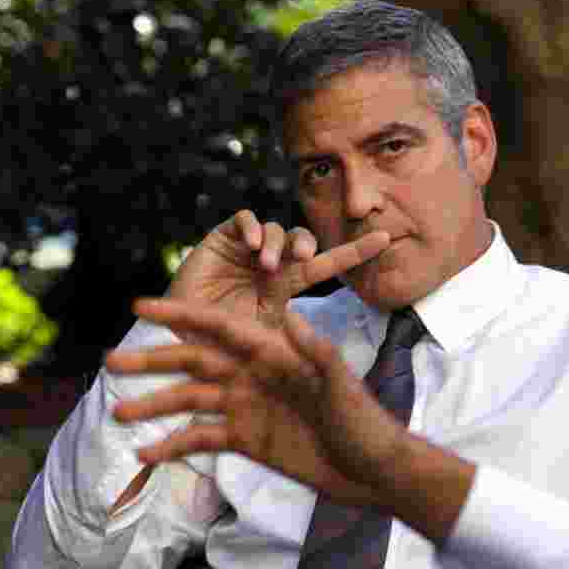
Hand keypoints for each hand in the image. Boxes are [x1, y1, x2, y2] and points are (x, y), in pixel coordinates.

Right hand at [106, 300, 406, 506]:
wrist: (371, 469)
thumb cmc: (363, 421)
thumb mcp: (341, 385)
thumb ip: (316, 353)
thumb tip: (289, 315)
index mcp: (272, 353)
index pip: (219, 328)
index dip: (180, 316)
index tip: (141, 307)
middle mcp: (252, 375)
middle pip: (194, 362)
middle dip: (154, 361)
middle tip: (111, 361)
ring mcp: (246, 407)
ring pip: (191, 401)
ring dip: (155, 406)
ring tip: (117, 414)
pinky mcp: (246, 439)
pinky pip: (203, 438)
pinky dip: (175, 445)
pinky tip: (147, 452)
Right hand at [168, 210, 388, 324]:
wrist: (182, 343)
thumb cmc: (225, 348)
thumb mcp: (271, 346)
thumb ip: (298, 341)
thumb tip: (330, 346)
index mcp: (286, 285)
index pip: (328, 264)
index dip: (355, 251)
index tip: (386, 239)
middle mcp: (270, 263)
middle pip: (302, 239)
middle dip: (308, 242)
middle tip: (305, 257)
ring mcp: (245, 249)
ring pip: (276, 229)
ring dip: (276, 243)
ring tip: (266, 265)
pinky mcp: (221, 239)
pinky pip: (245, 220)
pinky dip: (253, 228)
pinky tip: (252, 245)